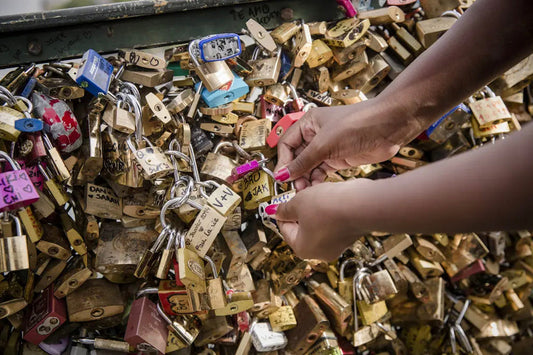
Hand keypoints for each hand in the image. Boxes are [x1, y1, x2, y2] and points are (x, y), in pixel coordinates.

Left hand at [273, 180, 372, 260]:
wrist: (362, 204)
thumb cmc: (329, 207)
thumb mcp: (298, 203)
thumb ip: (284, 209)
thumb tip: (274, 211)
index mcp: (302, 249)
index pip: (285, 230)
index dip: (282, 212)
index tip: (281, 201)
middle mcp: (320, 252)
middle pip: (301, 228)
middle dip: (299, 209)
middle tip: (298, 194)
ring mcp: (337, 244)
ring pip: (318, 223)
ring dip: (314, 207)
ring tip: (314, 192)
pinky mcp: (349, 234)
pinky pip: (333, 221)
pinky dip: (329, 209)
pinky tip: (329, 196)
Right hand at [275, 96, 416, 189]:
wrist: (389, 126)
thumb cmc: (358, 123)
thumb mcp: (324, 144)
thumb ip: (303, 161)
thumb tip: (283, 174)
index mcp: (308, 124)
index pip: (287, 144)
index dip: (283, 162)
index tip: (282, 178)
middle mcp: (316, 135)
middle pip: (297, 158)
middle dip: (294, 173)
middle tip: (294, 188)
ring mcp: (327, 148)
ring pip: (308, 167)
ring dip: (305, 179)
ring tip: (305, 191)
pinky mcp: (338, 159)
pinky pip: (321, 172)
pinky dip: (317, 181)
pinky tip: (316, 189)